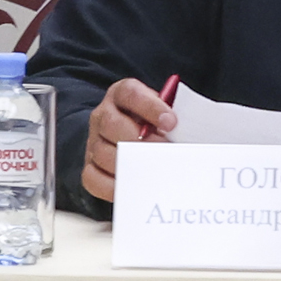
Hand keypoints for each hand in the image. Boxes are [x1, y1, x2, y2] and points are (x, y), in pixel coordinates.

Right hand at [79, 76, 173, 202]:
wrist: (133, 138)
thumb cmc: (154, 126)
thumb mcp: (164, 114)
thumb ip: (173, 118)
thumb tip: (191, 133)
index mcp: (122, 94)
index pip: (131, 93)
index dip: (151, 107)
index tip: (171, 122)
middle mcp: (103, 115)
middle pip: (111, 124)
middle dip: (141, 141)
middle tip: (164, 153)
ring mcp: (94, 141)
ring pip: (103, 152)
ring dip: (131, 165)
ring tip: (155, 171)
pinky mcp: (89, 166)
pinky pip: (93, 178)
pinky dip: (114, 186)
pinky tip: (135, 186)